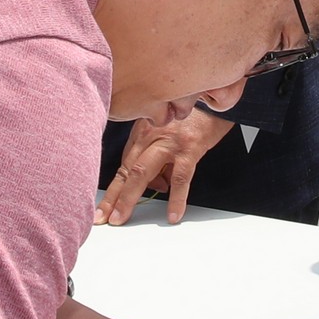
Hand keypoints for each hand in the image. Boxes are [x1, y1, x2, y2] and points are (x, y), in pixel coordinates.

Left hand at [98, 110, 236, 223]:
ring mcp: (169, 142)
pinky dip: (176, 199)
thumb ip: (157, 155)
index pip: (124, 163)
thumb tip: (156, 185)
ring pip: (142, 172)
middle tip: (102, 217)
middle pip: (126, 169)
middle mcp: (151, 134)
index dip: (116, 187)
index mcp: (143, 130)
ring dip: (129, 197)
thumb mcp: (167, 130)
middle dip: (112, 196)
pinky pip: (180, 178)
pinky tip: (173, 215)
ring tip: (121, 218)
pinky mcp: (189, 149)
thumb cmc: (191, 117)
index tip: (106, 206)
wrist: (215, 100)